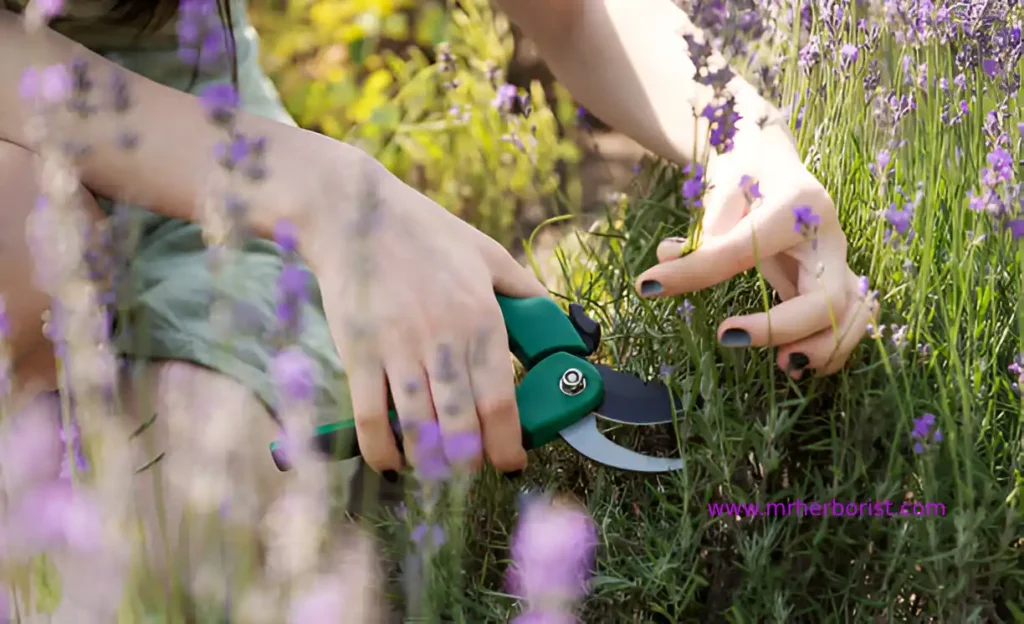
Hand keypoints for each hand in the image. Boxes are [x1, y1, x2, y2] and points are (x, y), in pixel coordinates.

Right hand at [299, 155, 546, 474]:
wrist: (354, 214)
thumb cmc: (424, 232)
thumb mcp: (487, 252)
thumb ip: (523, 289)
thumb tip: (557, 319)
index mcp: (481, 317)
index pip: (499, 400)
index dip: (507, 444)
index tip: (511, 463)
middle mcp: (443, 338)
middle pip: (461, 424)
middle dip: (471, 462)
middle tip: (472, 470)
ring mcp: (397, 348)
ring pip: (418, 427)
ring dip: (430, 462)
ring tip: (437, 471)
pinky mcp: (358, 352)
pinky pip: (370, 416)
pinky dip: (381, 449)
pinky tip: (391, 462)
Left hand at [634, 124, 878, 377]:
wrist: (776, 158)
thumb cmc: (748, 167)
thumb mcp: (725, 181)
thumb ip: (704, 222)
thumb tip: (668, 258)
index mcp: (798, 204)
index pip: (744, 248)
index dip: (695, 272)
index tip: (649, 286)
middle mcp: (830, 236)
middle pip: (828, 297)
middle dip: (782, 327)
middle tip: (726, 336)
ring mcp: (837, 262)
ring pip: (852, 316)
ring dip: (823, 348)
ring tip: (782, 367)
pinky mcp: (832, 282)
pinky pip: (848, 321)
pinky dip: (831, 347)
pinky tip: (795, 362)